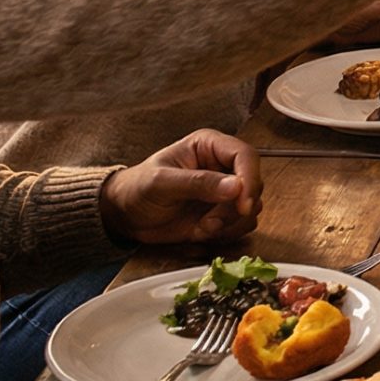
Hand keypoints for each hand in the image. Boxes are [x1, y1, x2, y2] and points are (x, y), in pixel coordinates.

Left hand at [100, 130, 262, 244]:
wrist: (126, 215)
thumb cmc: (137, 189)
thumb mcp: (161, 182)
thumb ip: (198, 183)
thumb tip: (235, 186)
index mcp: (209, 146)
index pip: (246, 156)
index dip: (250, 179)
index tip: (242, 204)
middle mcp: (222, 166)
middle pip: (253, 183)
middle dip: (236, 208)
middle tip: (212, 221)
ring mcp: (224, 192)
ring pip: (251, 207)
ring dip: (230, 223)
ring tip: (203, 225)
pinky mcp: (223, 214)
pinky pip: (241, 225)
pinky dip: (225, 233)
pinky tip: (202, 230)